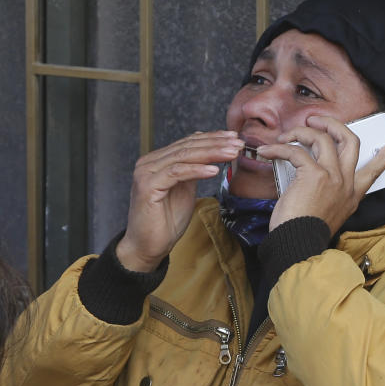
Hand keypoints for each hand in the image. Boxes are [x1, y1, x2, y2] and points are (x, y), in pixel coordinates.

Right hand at [117, 131, 241, 271]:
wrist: (148, 247)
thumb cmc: (165, 223)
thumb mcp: (185, 191)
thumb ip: (192, 172)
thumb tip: (210, 155)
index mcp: (156, 161)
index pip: (187, 143)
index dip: (212, 138)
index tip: (234, 138)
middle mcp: (148, 163)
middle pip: (187, 147)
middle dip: (216, 144)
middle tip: (238, 143)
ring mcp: (146, 173)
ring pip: (183, 156)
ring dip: (211, 153)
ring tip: (231, 153)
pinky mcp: (147, 186)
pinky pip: (176, 173)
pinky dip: (196, 170)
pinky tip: (214, 170)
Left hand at [257, 116, 384, 234]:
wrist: (299, 244)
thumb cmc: (303, 232)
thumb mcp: (325, 214)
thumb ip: (326, 194)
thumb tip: (310, 177)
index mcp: (351, 195)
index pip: (373, 172)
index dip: (383, 158)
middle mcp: (346, 183)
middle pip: (350, 141)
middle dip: (333, 124)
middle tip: (316, 121)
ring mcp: (333, 177)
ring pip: (323, 139)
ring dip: (302, 132)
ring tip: (286, 136)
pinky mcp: (314, 175)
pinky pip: (296, 151)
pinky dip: (279, 148)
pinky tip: (267, 151)